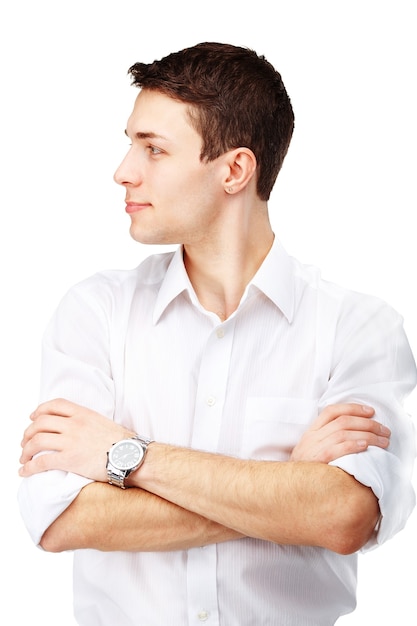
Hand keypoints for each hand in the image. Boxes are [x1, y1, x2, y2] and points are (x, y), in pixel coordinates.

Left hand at [19, 398, 134, 480]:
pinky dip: (29, 467)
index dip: (39, 410)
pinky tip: (24, 471)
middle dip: (28, 433)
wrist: (132, 456)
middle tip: (25, 442)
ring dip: (25, 450)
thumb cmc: (123, 443)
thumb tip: (81, 428)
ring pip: (37, 441)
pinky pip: (42, 462)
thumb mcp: (104, 423)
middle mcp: (75, 424)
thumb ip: (88, 422)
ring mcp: (71, 441)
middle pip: (40, 422)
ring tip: (23, 458)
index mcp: (84, 413)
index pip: (54, 405)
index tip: (33, 417)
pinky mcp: (70, 459)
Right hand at [290, 403, 390, 462]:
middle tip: (384, 430)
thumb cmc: (306, 472)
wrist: (288, 490)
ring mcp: (313, 449)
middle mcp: (311, 437)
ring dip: (367, 435)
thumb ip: (327, 441)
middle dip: (367, 423)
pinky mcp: (317, 462)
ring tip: (383, 441)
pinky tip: (366, 446)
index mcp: (311, 432)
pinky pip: (336, 449)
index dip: (353, 408)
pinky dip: (352, 445)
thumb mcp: (311, 451)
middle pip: (342, 421)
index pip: (331, 411)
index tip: (371, 411)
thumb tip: (356, 434)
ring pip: (342, 433)